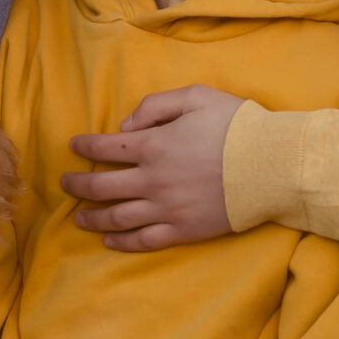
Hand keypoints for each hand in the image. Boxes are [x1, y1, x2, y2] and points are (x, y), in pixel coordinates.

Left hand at [61, 85, 246, 250]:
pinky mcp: (184, 230)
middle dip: (77, 184)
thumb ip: (154, 106)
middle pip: (102, 186)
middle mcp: (152, 179)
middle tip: (65, 183)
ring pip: (117, 217)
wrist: (273, 166)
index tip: (72, 146)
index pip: (105, 147)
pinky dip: (123, 242)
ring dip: (93, 218)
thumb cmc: (236, 126)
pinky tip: (110, 241)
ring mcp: (167, 208)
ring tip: (79, 218)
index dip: (84, 146)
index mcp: (152, 145)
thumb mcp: (195, 96)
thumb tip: (125, 126)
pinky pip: (145, 240)